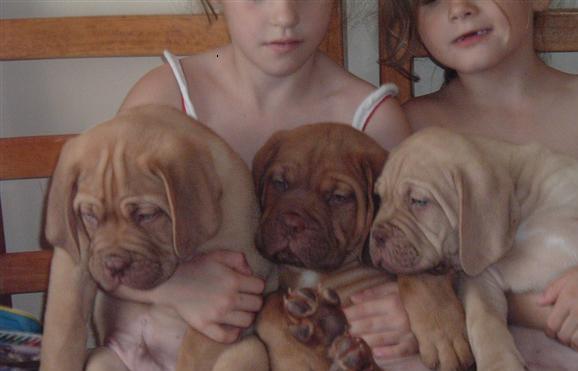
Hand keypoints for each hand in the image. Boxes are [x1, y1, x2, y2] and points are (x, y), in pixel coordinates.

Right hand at [116, 250, 264, 342]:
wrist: (169, 281)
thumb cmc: (195, 266)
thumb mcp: (218, 255)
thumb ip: (238, 259)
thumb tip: (250, 273)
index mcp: (233, 280)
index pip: (260, 287)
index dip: (256, 284)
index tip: (248, 284)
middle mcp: (228, 299)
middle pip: (257, 304)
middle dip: (253, 299)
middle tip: (244, 297)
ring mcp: (218, 315)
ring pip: (247, 321)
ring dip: (246, 315)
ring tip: (238, 310)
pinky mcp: (205, 326)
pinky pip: (228, 337)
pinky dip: (234, 333)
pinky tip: (232, 325)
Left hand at [343, 282, 417, 360]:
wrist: (440, 306)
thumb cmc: (413, 295)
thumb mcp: (395, 287)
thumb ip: (374, 292)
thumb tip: (353, 298)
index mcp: (392, 301)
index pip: (365, 308)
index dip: (350, 312)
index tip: (339, 315)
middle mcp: (398, 317)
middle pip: (369, 325)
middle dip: (353, 327)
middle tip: (341, 330)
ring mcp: (407, 332)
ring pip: (380, 339)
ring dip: (364, 340)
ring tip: (352, 340)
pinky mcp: (415, 344)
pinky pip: (398, 352)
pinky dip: (386, 354)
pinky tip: (375, 354)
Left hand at [539, 267, 577, 349]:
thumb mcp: (569, 277)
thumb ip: (553, 290)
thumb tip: (539, 303)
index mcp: (568, 300)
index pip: (552, 324)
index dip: (549, 331)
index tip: (551, 332)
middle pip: (564, 336)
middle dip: (561, 337)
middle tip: (563, 334)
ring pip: (577, 341)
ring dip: (574, 341)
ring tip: (574, 336)